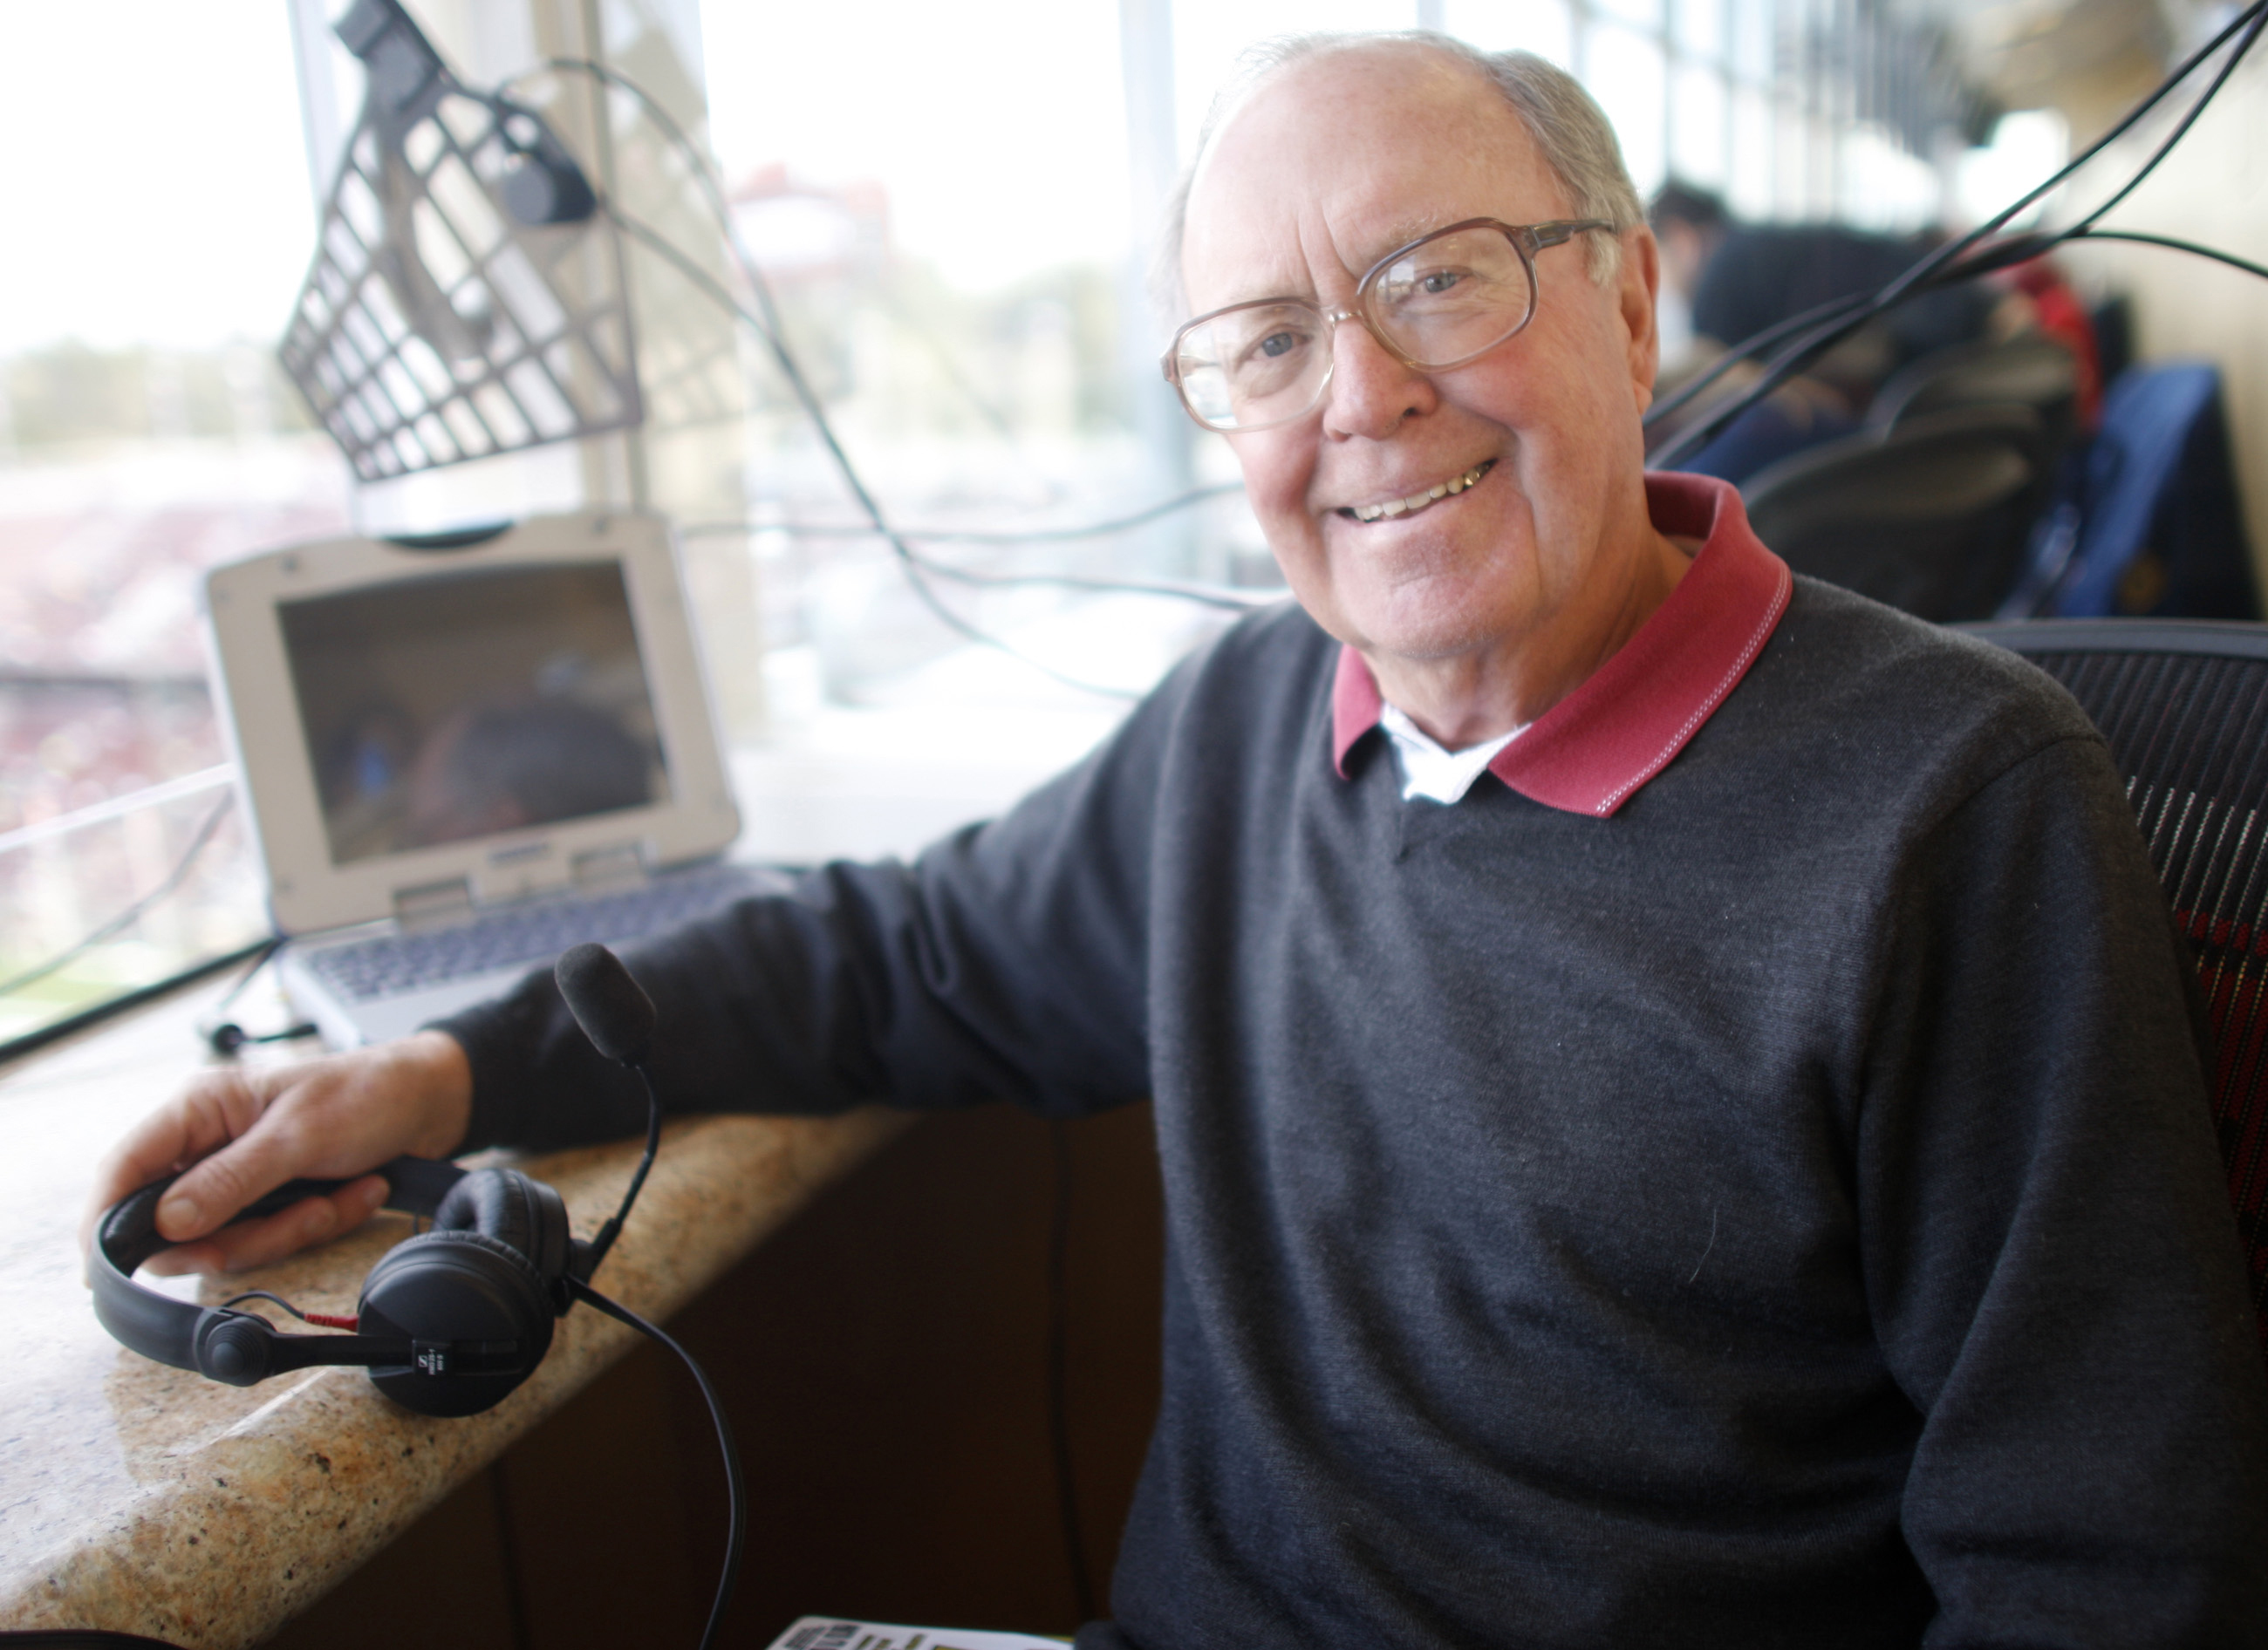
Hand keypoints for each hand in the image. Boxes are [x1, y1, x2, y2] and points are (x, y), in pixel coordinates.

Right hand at [82, 1030, 472, 1276]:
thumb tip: (167, 1225)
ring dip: (293, 1228)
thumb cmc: (366, 1093)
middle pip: (179, 1224)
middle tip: (296, 1216)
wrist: (434, 1101)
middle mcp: (211, 1146)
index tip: (104, 1268)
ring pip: (231, 1241)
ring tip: (338, 1192)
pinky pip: (277, 1239)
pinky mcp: (277, 1201)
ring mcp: (244, 1178)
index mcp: (200, 1110)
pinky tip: (359, 1191)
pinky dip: (321, 1223)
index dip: (105, 1219)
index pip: (124, 1167)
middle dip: (241, 1234)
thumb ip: (233, 1180)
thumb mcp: (299, 1134)